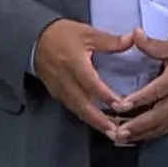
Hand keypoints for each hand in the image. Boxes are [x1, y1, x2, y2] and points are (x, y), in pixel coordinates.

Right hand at [33, 19, 133, 138]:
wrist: (33, 40)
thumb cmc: (62, 35)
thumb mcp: (87, 33)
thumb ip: (110, 40)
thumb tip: (133, 39)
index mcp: (74, 63)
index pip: (91, 83)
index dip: (105, 96)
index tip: (122, 106)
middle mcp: (66, 80)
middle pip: (83, 105)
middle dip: (100, 121)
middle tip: (117, 132)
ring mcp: (60, 90)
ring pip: (78, 111)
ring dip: (94, 123)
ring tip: (112, 133)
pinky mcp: (57, 94)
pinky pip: (73, 109)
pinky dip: (86, 117)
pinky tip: (98, 123)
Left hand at [110, 30, 167, 143]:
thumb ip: (153, 45)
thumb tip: (134, 34)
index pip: (156, 91)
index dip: (138, 99)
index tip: (120, 106)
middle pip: (157, 115)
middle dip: (136, 126)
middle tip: (116, 133)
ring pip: (161, 126)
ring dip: (140, 134)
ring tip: (120, 139)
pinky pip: (167, 129)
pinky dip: (150, 135)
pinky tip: (135, 138)